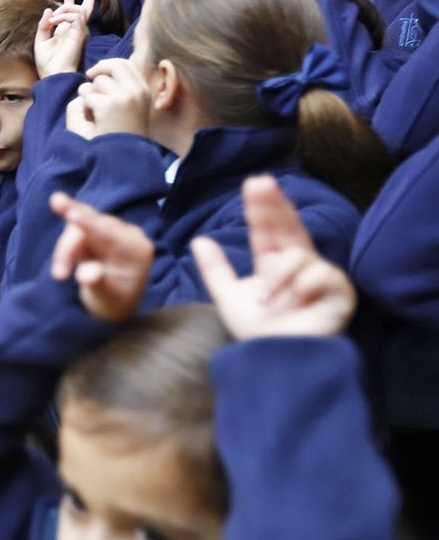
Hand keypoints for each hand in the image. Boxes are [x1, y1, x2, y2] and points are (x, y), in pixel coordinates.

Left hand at [34, 0, 97, 77]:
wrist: (53, 75)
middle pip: (86, 9)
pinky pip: (78, 16)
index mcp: (65, 31)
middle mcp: (74, 30)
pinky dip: (65, 15)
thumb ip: (44, 24)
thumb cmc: (47, 62)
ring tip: (53, 18)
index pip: (71, 13)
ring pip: (80, 10)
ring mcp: (79, 32)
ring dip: (65, 8)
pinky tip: (54, 21)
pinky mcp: (80, 34)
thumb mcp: (41, 40)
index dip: (70, 0)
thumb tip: (49, 9)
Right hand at [48, 192, 152, 322]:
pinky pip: (75, 224)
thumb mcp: (107, 299)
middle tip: (58, 265)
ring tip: (60, 276)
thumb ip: (98, 283)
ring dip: (64, 249)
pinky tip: (60, 231)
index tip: (72, 215)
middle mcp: (126, 234)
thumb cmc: (113, 301)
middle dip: (69, 247)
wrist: (114, 300)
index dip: (88, 223)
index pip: (109, 233)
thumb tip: (85, 274)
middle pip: (91, 226)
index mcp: (137, 249)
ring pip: (78, 225)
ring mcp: (110, 228)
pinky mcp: (95, 226)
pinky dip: (65, 241)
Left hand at [74, 57, 151, 137]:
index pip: (127, 64)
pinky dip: (85, 106)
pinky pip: (88, 94)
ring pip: (98, 80)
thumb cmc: (124, 134)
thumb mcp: (132, 108)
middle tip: (88, 77)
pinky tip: (93, 120)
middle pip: (114, 65)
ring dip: (90, 93)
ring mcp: (124, 97)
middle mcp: (137, 91)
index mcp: (144, 91)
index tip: (98, 71)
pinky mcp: (109, 105)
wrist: (125, 156)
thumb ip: (124, 88)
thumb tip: (106, 67)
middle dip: (98, 69)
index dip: (109, 64)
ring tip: (96, 112)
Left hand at [192, 175, 355, 338]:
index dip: (262, 207)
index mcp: (273, 263)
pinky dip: (300, 288)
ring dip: (278, 277)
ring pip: (296, 255)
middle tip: (262, 182)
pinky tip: (295, 301)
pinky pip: (319, 274)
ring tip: (268, 300)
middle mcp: (298, 264)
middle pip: (287, 227)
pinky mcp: (339, 290)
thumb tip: (200, 239)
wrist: (276, 357)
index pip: (267, 229)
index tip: (254, 183)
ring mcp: (320, 275)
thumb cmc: (258, 331)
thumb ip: (215, 268)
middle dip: (274, 205)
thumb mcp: (228, 295)